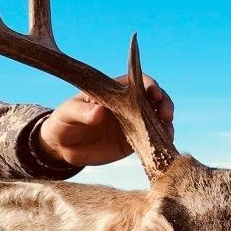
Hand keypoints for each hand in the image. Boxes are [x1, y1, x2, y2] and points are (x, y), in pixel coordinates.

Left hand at [35, 75, 173, 167]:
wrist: (62, 147)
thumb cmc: (63, 121)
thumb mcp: (68, 113)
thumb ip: (82, 112)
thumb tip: (100, 112)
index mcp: (115, 91)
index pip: (138, 82)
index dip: (150, 85)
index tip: (154, 95)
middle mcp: (128, 105)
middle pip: (155, 99)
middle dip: (165, 104)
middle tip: (166, 116)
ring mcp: (132, 124)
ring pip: (157, 120)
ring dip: (166, 125)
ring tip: (168, 134)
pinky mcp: (132, 143)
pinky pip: (151, 141)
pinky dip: (160, 143)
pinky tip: (164, 147)